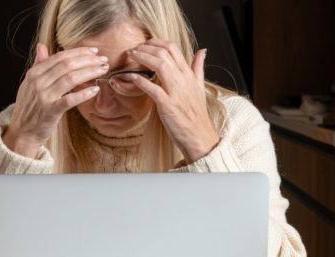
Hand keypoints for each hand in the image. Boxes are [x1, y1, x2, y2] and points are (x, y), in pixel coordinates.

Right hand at [2, 43, 108, 157]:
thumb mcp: (29, 83)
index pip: (59, 57)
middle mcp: (38, 82)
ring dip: (89, 72)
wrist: (22, 131)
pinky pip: (70, 100)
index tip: (94, 51)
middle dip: (88, 60)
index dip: (79, 52)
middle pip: (67, 65)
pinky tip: (95, 89)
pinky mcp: (51, 111)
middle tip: (103, 59)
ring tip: (103, 70)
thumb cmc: (30, 107)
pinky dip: (83, 94)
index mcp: (34, 73)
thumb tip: (41, 46)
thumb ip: (38, 64)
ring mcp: (44, 96)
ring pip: (70, 79)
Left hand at [128, 39, 219, 162]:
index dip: (156, 42)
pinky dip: (141, 81)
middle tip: (133, 49)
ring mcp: (176, 92)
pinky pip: (152, 88)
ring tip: (131, 56)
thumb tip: (202, 51)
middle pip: (164, 53)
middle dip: (146, 47)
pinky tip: (132, 77)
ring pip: (159, 65)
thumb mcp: (200, 87)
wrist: (199, 136)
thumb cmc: (197, 114)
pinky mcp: (168, 105)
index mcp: (189, 74)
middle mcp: (183, 80)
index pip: (173, 48)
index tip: (144, 44)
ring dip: (143, 58)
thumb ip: (198, 68)